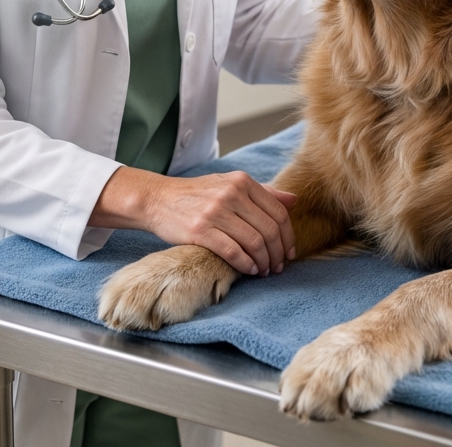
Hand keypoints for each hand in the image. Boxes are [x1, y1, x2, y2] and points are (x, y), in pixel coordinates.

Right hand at [90, 168, 296, 276]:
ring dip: (264, 262)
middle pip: (269, 229)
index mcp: (242, 181)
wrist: (157, 199)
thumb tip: (294, 200)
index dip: (288, 236)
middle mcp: (231, 193)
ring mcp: (216, 211)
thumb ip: (263, 192)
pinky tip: (250, 270)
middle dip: (279, 253)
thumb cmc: (197, 194)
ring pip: (255, 242)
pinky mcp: (201, 230)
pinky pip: (233, 252)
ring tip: (265, 270)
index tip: (289, 251)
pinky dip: (246, 264)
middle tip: (279, 266)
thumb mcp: (229, 184)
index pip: (278, 212)